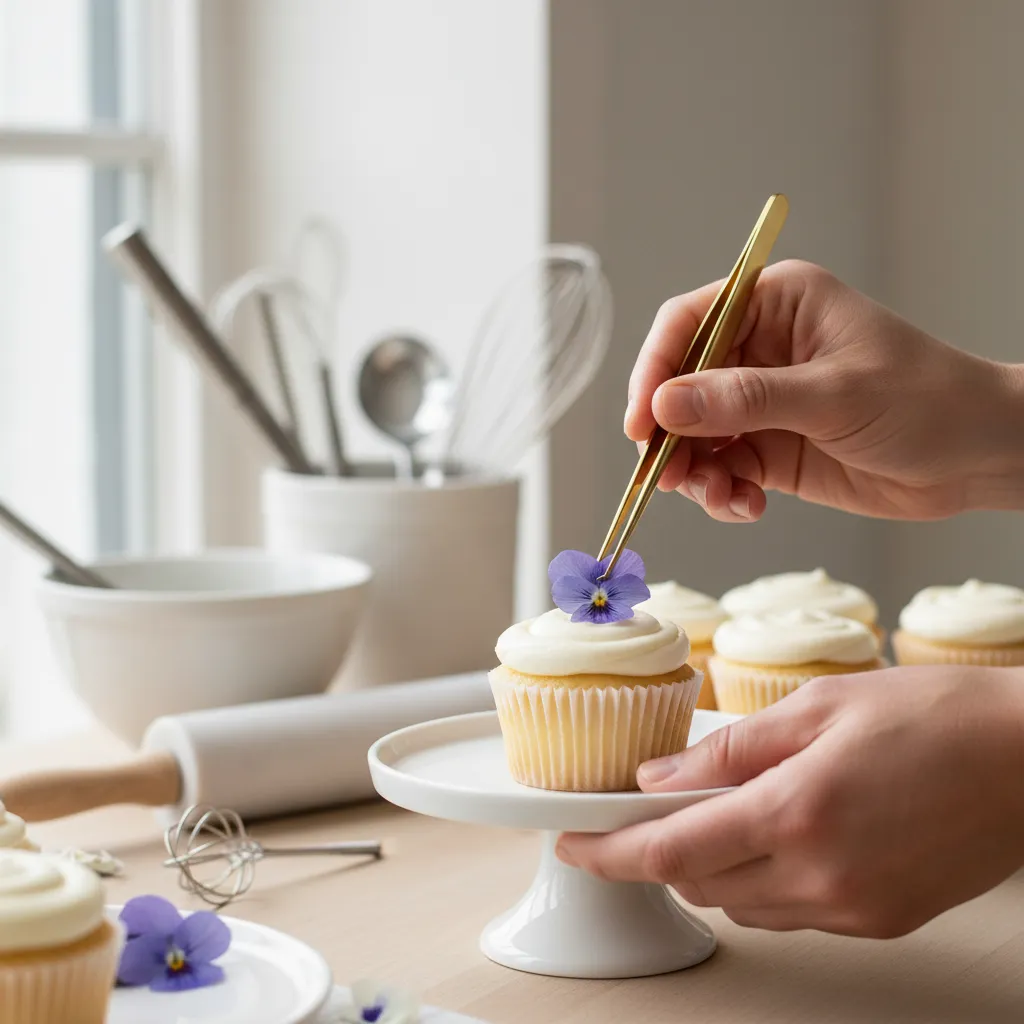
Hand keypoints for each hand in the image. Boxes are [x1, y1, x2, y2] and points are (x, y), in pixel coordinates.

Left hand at [556, 669, 1023, 936]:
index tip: (575, 844)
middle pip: (699, 882)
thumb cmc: (932, 715)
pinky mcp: (881, 921)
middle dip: (663, 848)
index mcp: (795, 811)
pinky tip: (784, 832)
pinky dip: (767, 878)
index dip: (610, 852)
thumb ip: (728, 748)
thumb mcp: (816, 706)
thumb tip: (660, 778)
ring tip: (730, 808)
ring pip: (744, 903)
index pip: (670, 850)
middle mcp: (821, 875)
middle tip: (657, 805)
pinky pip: (794, 912)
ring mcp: (854, 907)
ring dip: (715, 864)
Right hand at [625, 260, 1023, 521]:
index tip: (642, 421)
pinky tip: (746, 505)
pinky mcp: (769, 448)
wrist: (978, 458)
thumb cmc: (926, 401)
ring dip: (693, 470)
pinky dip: (721, 492)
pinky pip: (721, 469)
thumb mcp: (834, 395)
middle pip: (680, 384)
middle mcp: (760, 349)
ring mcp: (761, 402)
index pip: (689, 323)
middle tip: (668, 474)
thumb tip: (665, 405)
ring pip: (693, 434)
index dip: (655, 370)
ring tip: (720, 495)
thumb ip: (747, 400)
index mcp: (776, 304)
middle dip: (669, 433)